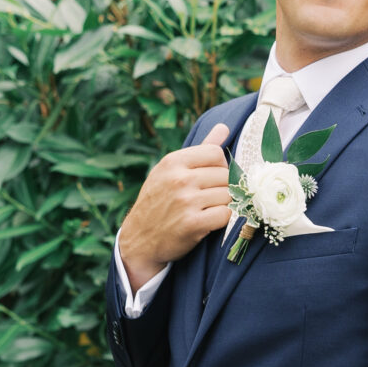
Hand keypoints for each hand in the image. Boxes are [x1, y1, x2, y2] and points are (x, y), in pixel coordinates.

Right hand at [117, 125, 231, 287]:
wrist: (139, 239)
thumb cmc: (158, 202)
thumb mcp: (170, 171)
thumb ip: (200, 150)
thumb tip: (224, 127)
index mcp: (173, 161)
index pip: (216, 153)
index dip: (220, 167)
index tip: (212, 179)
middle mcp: (179, 179)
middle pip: (225, 176)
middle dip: (223, 188)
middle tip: (209, 199)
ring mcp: (186, 201)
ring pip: (228, 196)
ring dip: (224, 205)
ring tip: (207, 210)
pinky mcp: (192, 223)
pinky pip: (225, 215)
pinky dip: (222, 220)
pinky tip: (209, 222)